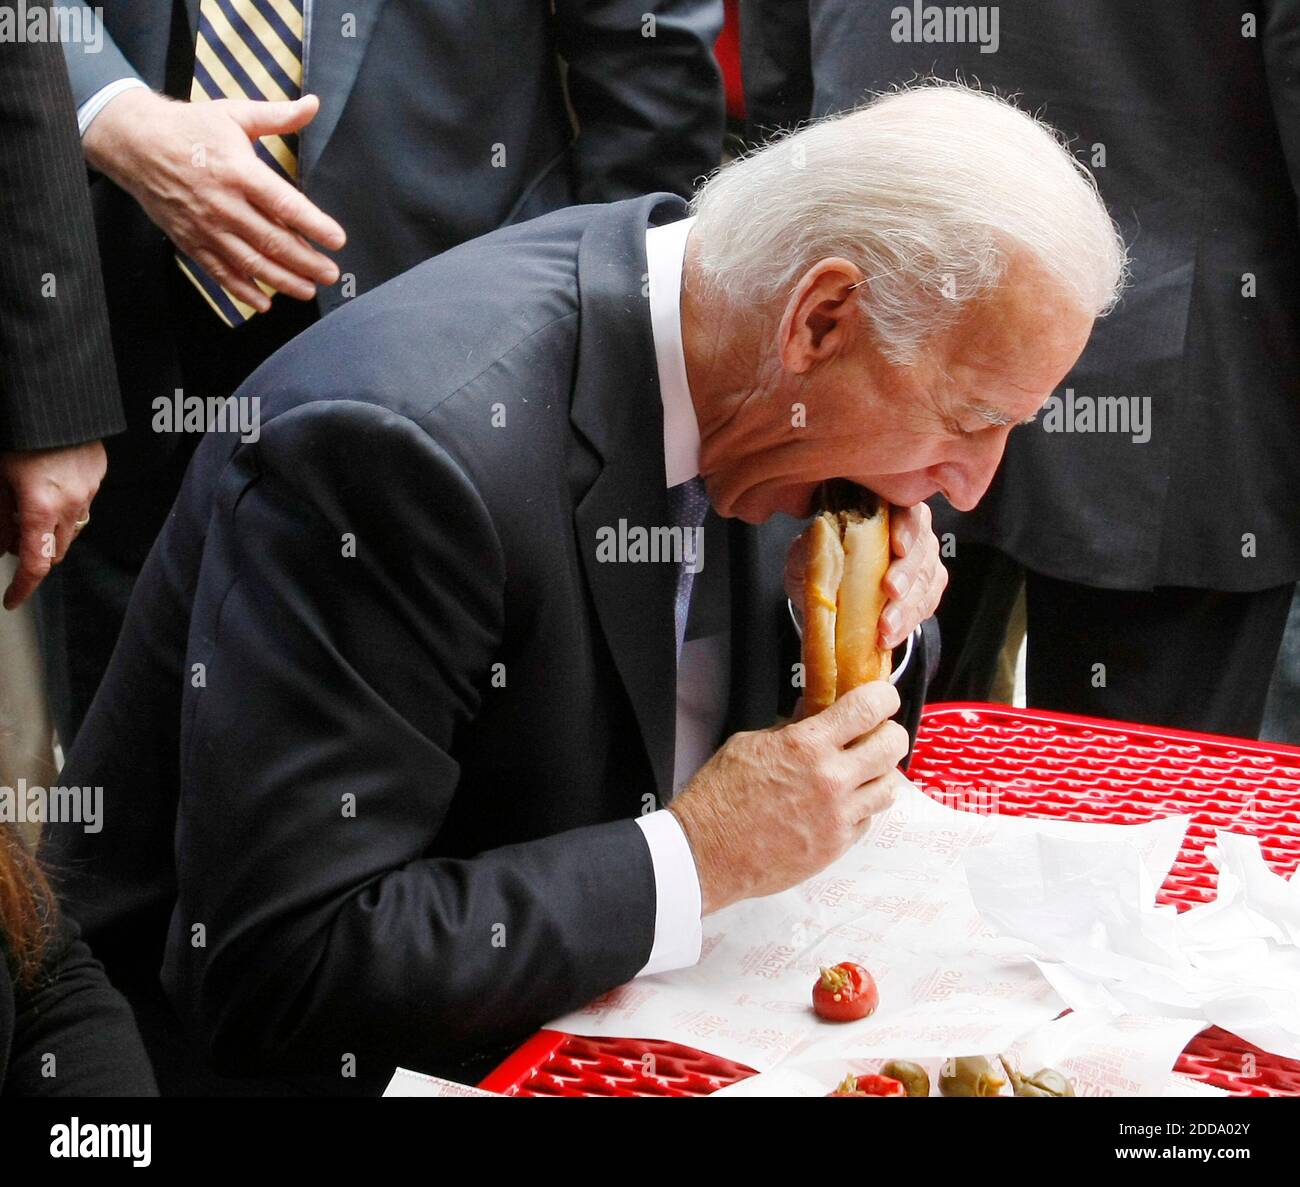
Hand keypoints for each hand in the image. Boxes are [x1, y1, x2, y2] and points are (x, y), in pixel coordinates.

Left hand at [0, 441, 105, 608]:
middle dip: (34, 553)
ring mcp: (89, 490)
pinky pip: (83, 504)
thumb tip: (1, 546)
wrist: (54, 398)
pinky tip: (49, 484)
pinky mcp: (97, 476)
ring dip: (50, 531)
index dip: (23, 587)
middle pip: (55, 552)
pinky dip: (64, 507)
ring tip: (29, 507)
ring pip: (71, 530)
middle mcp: (71, 504)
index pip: (35, 564)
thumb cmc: (21, 435)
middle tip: (11, 535)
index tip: (11, 599)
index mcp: (41, 506)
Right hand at [83, 88, 345, 310]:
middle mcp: (224, 204)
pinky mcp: (190, 241)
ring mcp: (206, 226)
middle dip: (306, 261)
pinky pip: (220, 272)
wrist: (134, 143)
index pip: (284, 204)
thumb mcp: (234, 115)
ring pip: (250, 262)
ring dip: (282, 281)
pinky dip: (242, 290)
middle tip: (331, 274)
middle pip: (272, 240)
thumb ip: (278, 116)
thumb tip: (313, 104)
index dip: (313, 224)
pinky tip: (264, 302)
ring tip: (308, 290)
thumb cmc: (189, 128)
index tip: (337, 240)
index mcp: (239, 171)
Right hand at [668, 682, 908, 913]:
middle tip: (877, 733)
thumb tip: (813, 714)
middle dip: (889, 733)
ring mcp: (838, 816)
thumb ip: (789, 729)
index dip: (883, 696)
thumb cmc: (719, 797)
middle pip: (892, 745)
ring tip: (862, 771)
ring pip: (889, 786)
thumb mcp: (748, 744)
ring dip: (880, 773)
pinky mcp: (836, 846)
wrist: (706, 853)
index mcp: (806, 746)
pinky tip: (842, 802)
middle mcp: (831, 779)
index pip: (868, 709)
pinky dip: (862, 806)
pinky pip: (868, 819)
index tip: (882, 697)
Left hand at [784, 500, 947, 650]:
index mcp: (884, 510)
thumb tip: (818, 542)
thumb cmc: (820, 563)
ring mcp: (922, 560)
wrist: (826, 594)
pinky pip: (926, 605)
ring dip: (907, 607)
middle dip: (907, 573)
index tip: (897, 547)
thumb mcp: (808, 551)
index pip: (905, 510)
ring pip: (927, 579)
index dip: (906, 527)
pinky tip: (889, 636)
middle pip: (921, 547)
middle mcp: (910, 531)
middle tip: (891, 591)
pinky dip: (908, 623)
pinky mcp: (926, 590)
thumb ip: (814, 544)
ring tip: (886, 627)